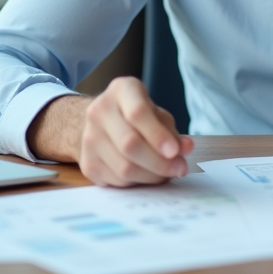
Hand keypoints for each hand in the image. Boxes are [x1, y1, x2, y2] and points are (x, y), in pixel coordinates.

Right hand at [27, 76, 194, 186]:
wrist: (101, 124)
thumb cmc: (136, 115)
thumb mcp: (156, 113)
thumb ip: (171, 131)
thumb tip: (185, 148)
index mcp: (121, 90)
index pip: (138, 113)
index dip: (157, 135)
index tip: (175, 151)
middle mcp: (99, 111)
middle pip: (130, 144)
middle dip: (159, 162)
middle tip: (179, 168)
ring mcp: (89, 138)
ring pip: (124, 168)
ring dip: (151, 176)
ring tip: (166, 174)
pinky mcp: (87, 163)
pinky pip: (117, 181)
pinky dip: (138, 183)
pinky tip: (147, 176)